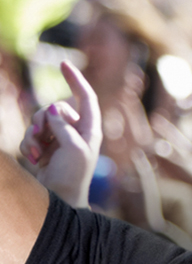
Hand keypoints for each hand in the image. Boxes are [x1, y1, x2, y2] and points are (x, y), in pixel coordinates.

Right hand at [20, 61, 101, 207]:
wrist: (60, 200)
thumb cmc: (73, 176)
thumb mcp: (74, 149)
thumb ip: (64, 126)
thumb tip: (54, 109)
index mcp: (89, 128)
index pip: (85, 97)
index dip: (76, 80)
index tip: (64, 63)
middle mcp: (76, 130)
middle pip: (54, 108)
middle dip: (43, 119)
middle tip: (41, 136)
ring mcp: (59, 138)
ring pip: (40, 121)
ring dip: (34, 135)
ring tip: (38, 153)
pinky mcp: (45, 147)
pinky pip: (31, 135)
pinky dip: (30, 145)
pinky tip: (34, 159)